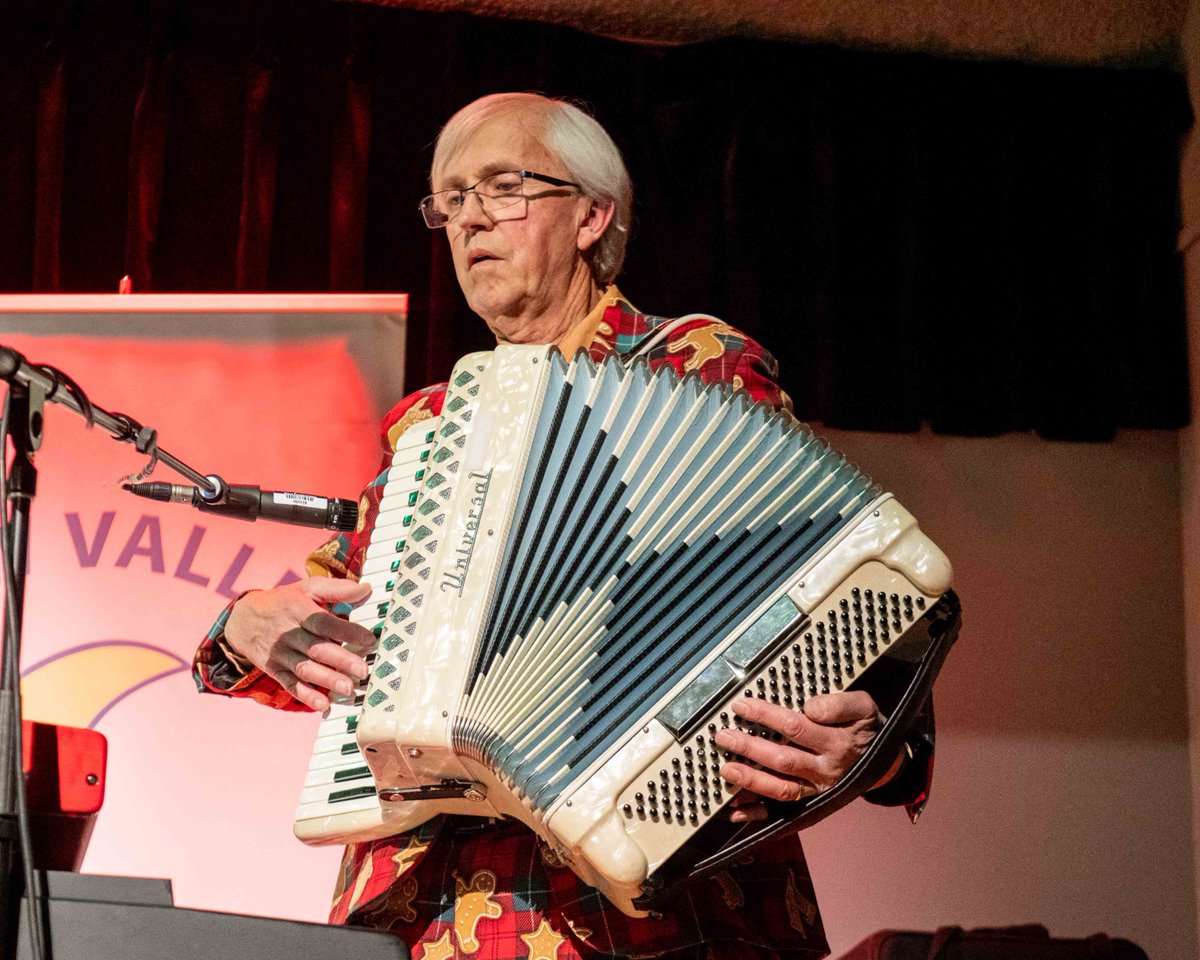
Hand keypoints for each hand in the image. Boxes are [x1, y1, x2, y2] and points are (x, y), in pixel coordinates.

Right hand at [224, 577, 375, 711]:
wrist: (242, 619)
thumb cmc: (284, 602)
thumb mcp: (307, 588)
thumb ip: (337, 589)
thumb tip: (366, 590)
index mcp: (298, 610)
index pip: (324, 622)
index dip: (347, 631)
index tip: (369, 639)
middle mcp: (287, 633)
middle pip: (316, 648)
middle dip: (341, 660)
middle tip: (362, 670)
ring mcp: (280, 653)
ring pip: (305, 669)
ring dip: (327, 680)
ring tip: (348, 688)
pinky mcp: (274, 669)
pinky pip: (290, 684)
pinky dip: (306, 695)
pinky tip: (323, 704)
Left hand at [715, 691, 884, 816]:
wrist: (886, 764)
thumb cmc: (867, 729)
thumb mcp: (863, 708)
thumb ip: (839, 704)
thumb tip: (810, 707)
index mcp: (837, 742)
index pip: (795, 727)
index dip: (766, 716)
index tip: (742, 705)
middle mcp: (826, 769)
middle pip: (782, 759)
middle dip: (749, 748)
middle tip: (723, 736)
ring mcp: (818, 789)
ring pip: (781, 788)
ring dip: (750, 781)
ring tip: (726, 770)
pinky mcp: (812, 803)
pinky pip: (783, 811)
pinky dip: (758, 813)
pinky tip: (735, 811)